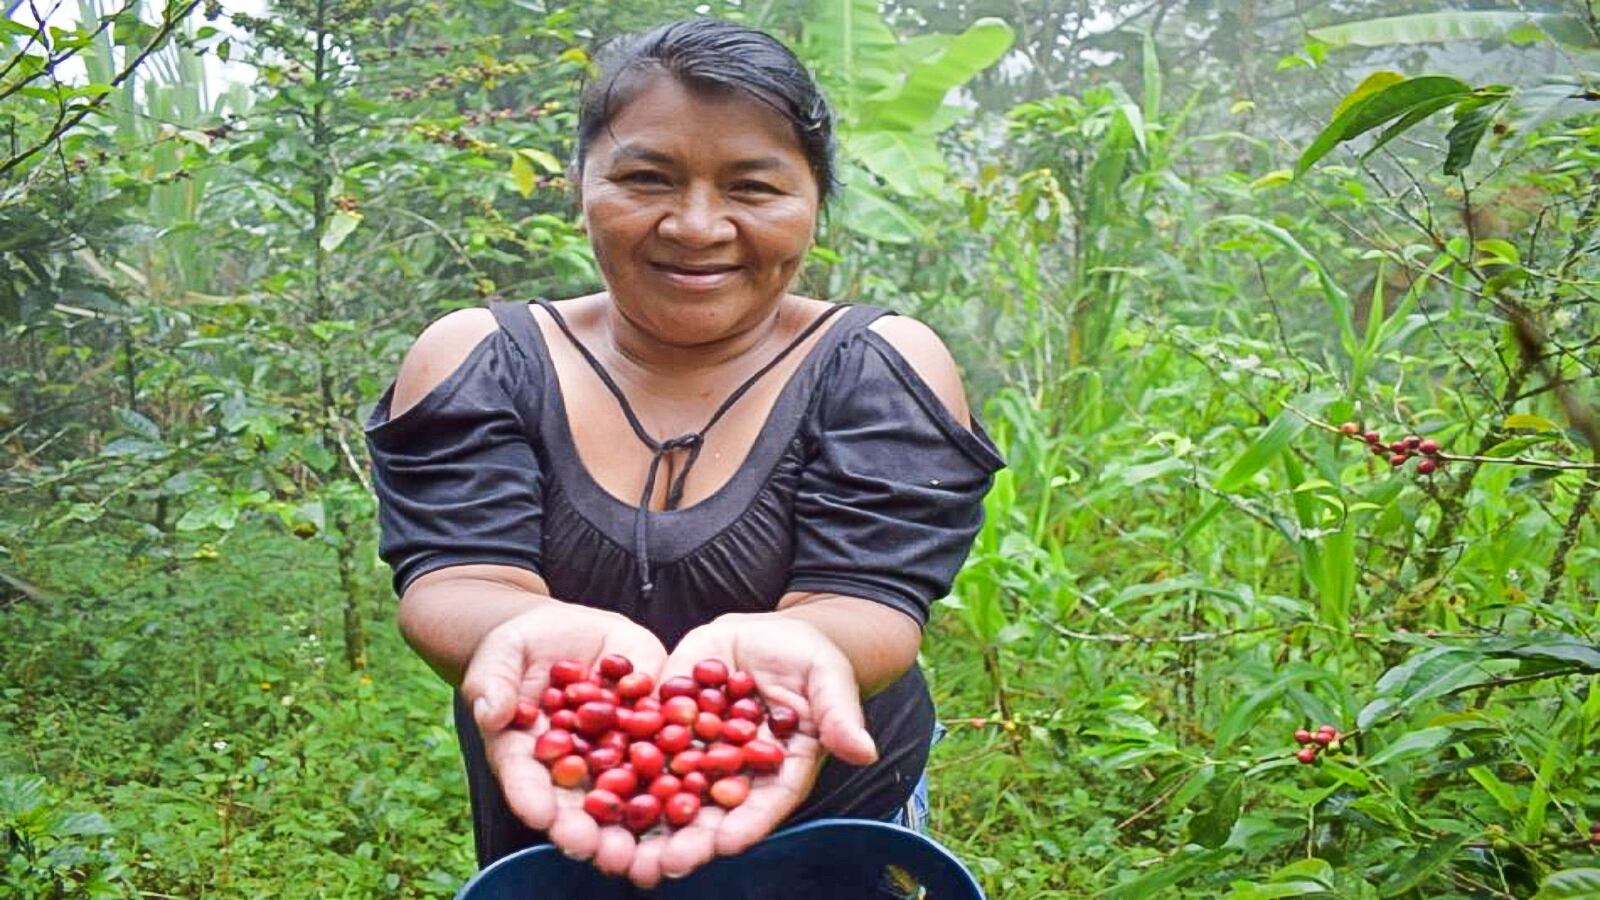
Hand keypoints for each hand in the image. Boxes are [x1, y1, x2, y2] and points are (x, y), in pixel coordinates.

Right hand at [461, 601, 666, 877]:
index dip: (533, 801)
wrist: (563, 631)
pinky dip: (683, 763)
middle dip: (594, 830)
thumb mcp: (499, 657)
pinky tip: (696, 783)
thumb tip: (491, 713)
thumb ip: (492, 685)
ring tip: (656, 846)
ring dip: (643, 816)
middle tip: (606, 853)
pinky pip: (668, 739)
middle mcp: (576, 763)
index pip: (527, 782)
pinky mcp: (651, 719)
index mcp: (529, 755)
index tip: (543, 818)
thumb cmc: (518, 649)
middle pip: (581, 802)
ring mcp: (616, 745)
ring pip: (630, 786)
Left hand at [625, 612, 877, 887]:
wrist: (771, 633)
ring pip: (667, 789)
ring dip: (643, 818)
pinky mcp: (667, 721)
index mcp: (776, 771)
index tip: (724, 845)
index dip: (744, 825)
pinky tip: (591, 784)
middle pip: (709, 812)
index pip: (762, 806)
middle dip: (685, 839)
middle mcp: (732, 771)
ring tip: (618, 846)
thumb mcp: (828, 679)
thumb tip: (865, 750)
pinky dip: (616, 766)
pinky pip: (640, 744)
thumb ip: (839, 715)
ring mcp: (697, 750)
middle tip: (659, 864)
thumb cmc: (812, 659)